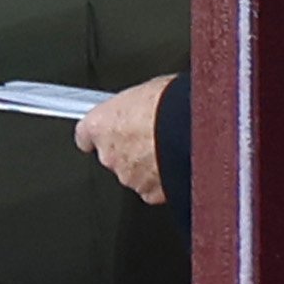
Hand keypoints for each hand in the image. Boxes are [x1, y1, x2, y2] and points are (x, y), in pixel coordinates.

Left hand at [75, 75, 174, 204]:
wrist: (197, 130)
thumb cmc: (172, 104)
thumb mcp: (147, 91)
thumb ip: (134, 108)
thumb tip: (141, 107)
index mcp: (100, 125)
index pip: (86, 135)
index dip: (101, 133)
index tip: (107, 131)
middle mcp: (109, 154)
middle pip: (112, 155)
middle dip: (129, 149)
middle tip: (152, 137)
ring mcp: (128, 176)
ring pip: (134, 173)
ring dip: (147, 165)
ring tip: (170, 149)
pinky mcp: (150, 193)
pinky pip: (153, 188)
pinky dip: (163, 181)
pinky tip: (178, 165)